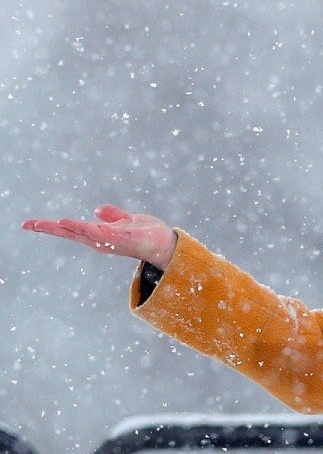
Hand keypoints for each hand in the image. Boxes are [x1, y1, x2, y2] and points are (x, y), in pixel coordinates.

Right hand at [22, 204, 177, 269]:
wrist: (165, 244)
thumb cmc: (147, 235)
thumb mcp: (127, 221)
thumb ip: (113, 215)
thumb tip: (97, 209)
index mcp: (99, 235)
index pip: (71, 230)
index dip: (52, 226)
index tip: (31, 223)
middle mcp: (99, 240)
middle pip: (69, 233)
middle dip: (47, 229)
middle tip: (26, 224)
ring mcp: (106, 240)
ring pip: (77, 233)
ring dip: (58, 227)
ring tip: (39, 223)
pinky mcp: (116, 238)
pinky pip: (95, 231)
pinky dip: (79, 227)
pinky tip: (65, 221)